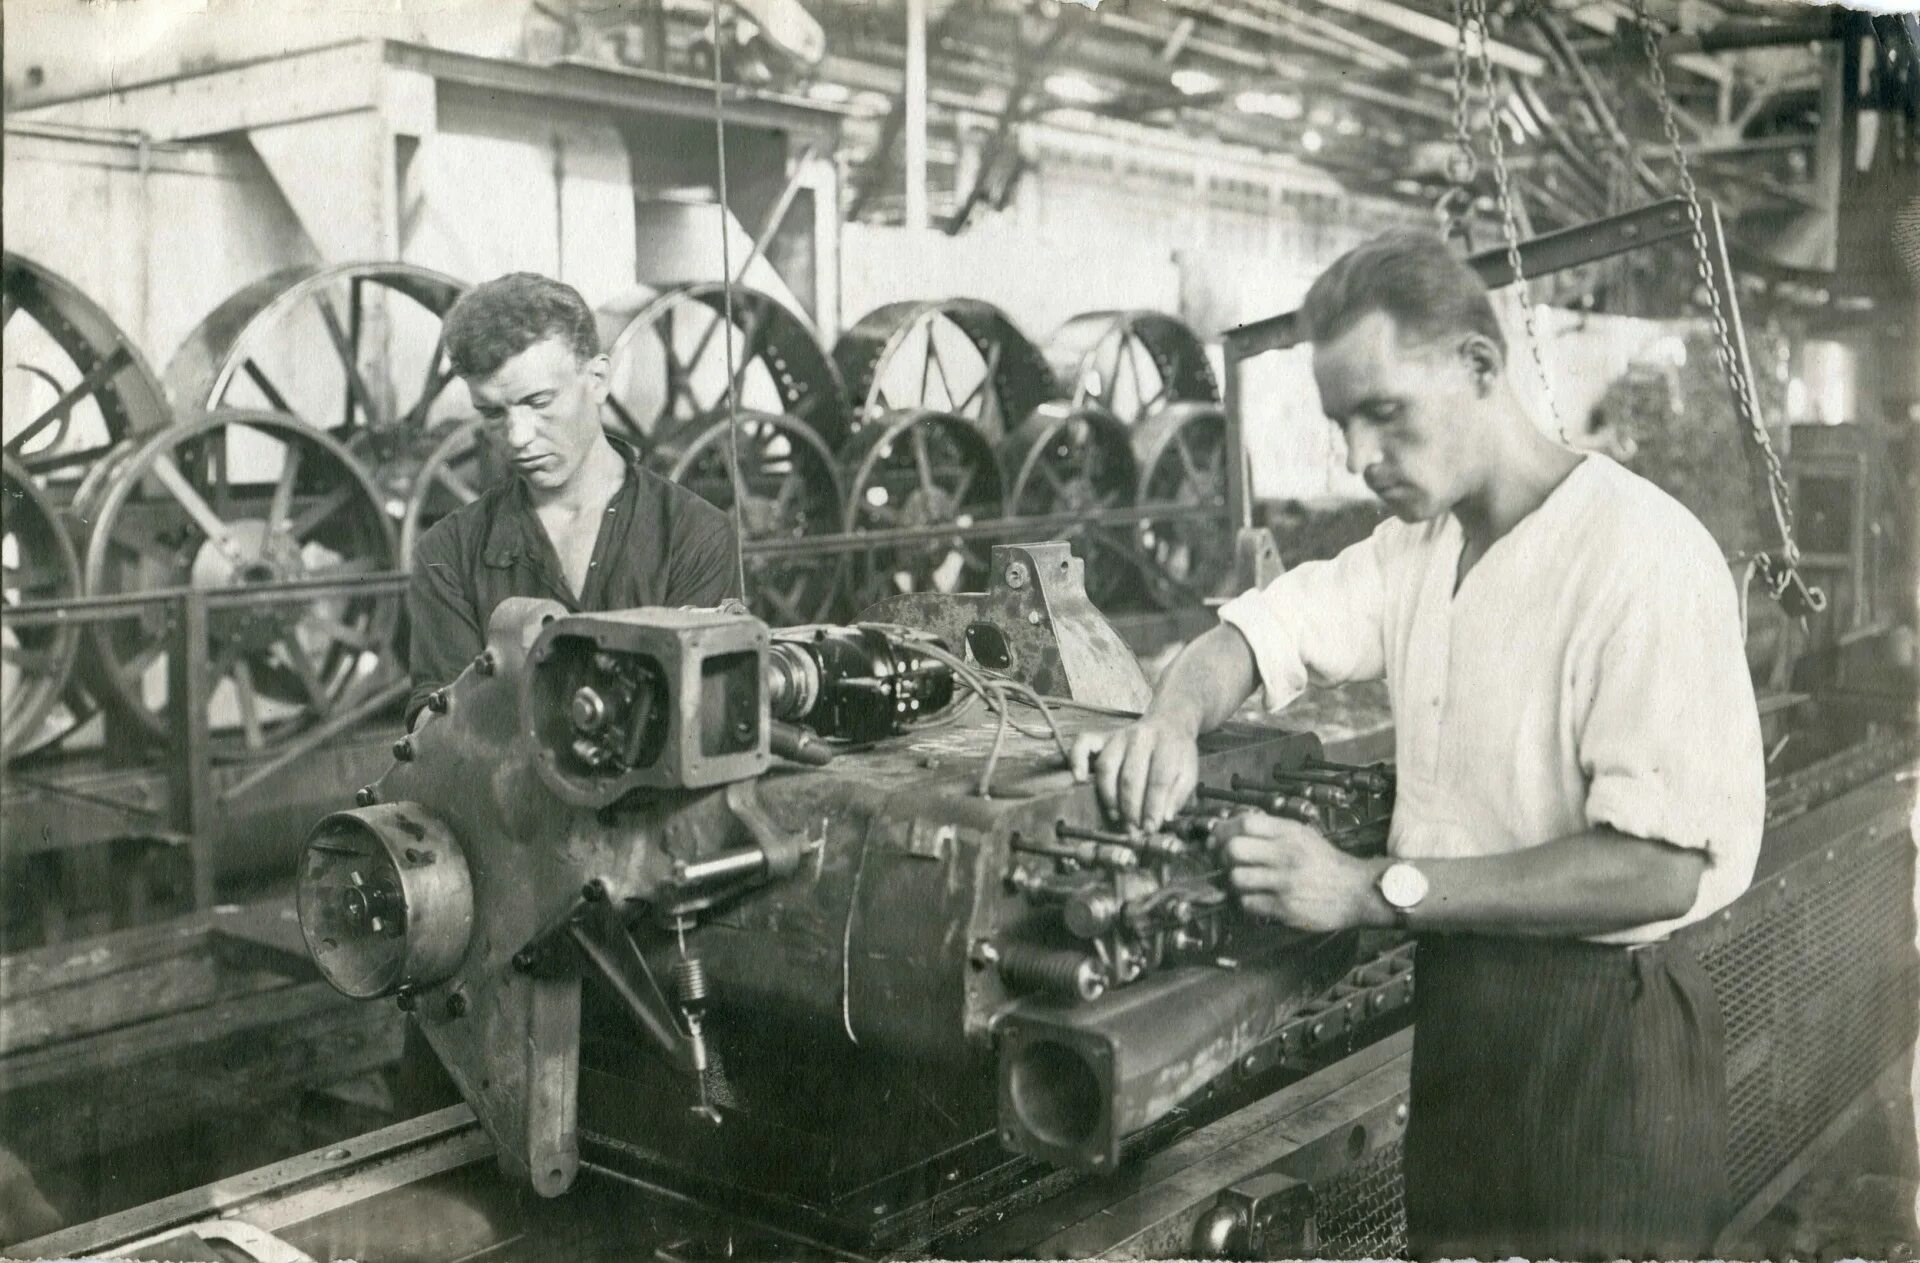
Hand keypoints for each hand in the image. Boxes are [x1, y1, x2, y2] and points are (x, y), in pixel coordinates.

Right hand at [1069, 715, 1199, 831]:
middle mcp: (1141, 737)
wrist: (1169, 722)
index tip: (1150, 828)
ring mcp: (1119, 735)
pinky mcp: (1102, 736)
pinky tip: (1079, 779)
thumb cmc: (1177, 754)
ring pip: (1107, 766)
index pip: (1159, 779)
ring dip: (1109, 796)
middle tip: (1133, 829)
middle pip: (1131, 776)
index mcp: (1167, 744)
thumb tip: (1164, 818)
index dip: (1153, 807)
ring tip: (1116, 816)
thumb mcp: (1189, 772)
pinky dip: (1077, 760)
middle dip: (1131, 808)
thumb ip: (1179, 795)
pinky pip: (1083, 744)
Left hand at [1218, 813, 1386, 931]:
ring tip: (1241, 881)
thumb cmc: (1328, 864)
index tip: (1218, 837)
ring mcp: (1285, 883)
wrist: (1358, 891)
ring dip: (1233, 881)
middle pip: (1234, 849)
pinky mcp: (1285, 908)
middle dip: (1223, 855)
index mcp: (1290, 833)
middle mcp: (1287, 855)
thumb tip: (1234, 828)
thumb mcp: (1303, 835)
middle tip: (1225, 861)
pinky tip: (1254, 897)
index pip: (1245, 823)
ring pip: (1237, 878)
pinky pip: (1248, 903)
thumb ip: (1272, 830)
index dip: (1224, 829)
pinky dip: (1245, 901)